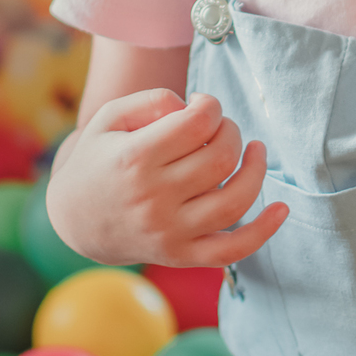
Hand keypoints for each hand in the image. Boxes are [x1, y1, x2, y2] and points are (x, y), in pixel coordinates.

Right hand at [46, 88, 287, 267]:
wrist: (74, 221)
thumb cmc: (97, 160)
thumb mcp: (110, 118)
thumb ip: (152, 100)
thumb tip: (194, 108)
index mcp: (135, 159)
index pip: (198, 123)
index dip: (211, 105)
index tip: (202, 105)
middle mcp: (154, 198)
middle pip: (221, 158)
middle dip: (231, 131)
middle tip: (221, 127)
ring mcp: (170, 232)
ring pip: (235, 200)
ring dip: (256, 169)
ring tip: (254, 150)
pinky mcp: (181, 255)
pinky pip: (233, 250)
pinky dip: (263, 231)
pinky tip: (282, 208)